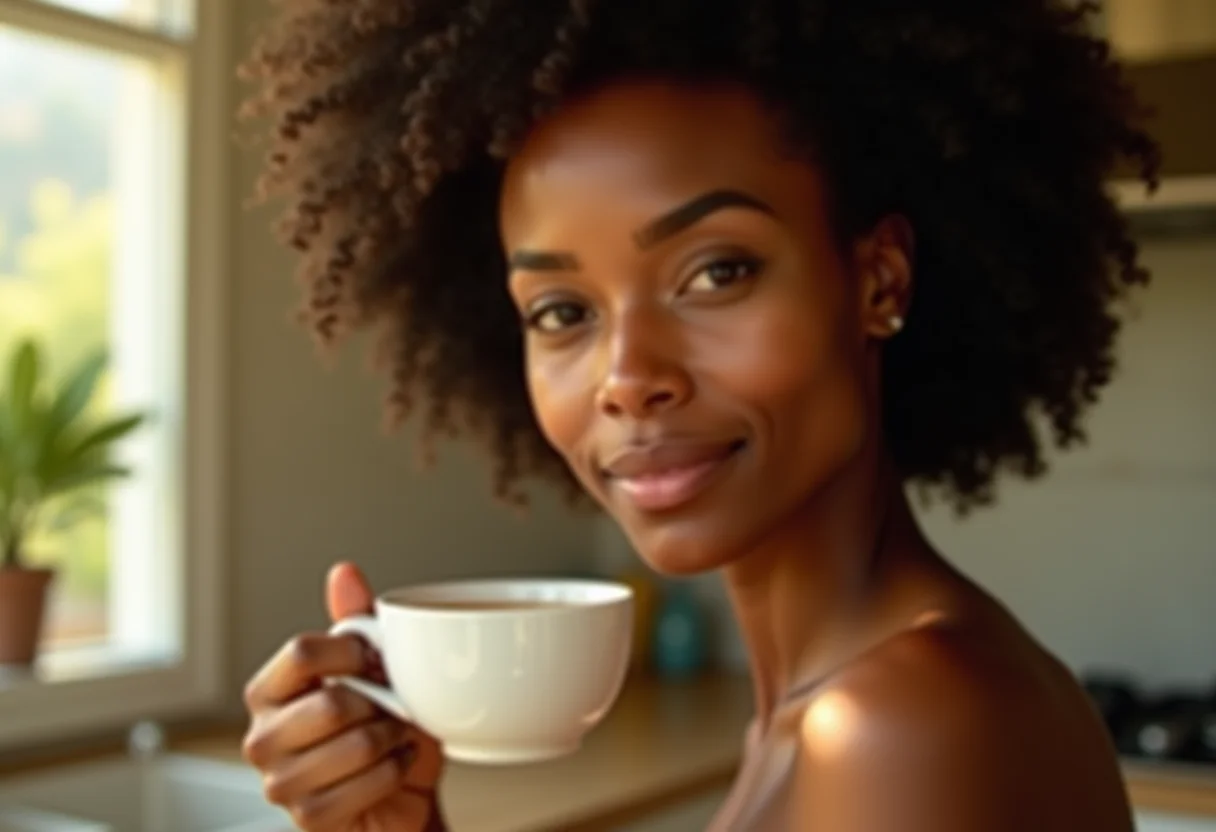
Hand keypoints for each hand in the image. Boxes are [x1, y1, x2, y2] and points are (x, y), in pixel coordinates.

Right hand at [242, 562, 445, 831]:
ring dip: (393, 739)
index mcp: (270, 690)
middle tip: (393, 708)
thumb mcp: (376, 668)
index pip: (301, 652)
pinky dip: (396, 771)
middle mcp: (263, 736)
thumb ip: (357, 622)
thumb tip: (344, 571)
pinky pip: (368, 784)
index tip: (376, 661)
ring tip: (395, 736)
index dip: (352, 653)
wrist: (403, 795)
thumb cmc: (384, 729)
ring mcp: (280, 782)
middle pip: (332, 703)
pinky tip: (396, 765)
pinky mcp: (307, 818)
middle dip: (380, 705)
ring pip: (356, 744)